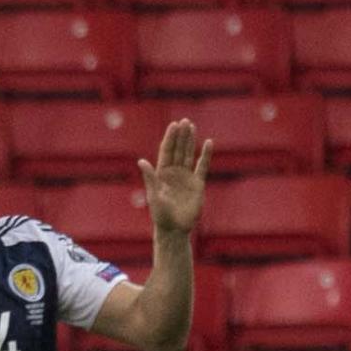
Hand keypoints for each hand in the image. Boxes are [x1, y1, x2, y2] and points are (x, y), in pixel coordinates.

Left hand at [139, 118, 213, 235]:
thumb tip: (141, 161)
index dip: (170, 138)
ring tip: (192, 126)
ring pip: (189, 154)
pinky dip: (206, 155)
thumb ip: (150, 178)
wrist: (175, 229)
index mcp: (161, 173)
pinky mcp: (197, 184)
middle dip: (181, 135)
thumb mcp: (153, 195)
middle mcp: (174, 173)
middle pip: (178, 150)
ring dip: (190, 141)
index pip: (166, 151)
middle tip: (185, 121)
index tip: (174, 125)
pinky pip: (202, 166)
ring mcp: (186, 177)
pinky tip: (208, 143)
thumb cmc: (160, 215)